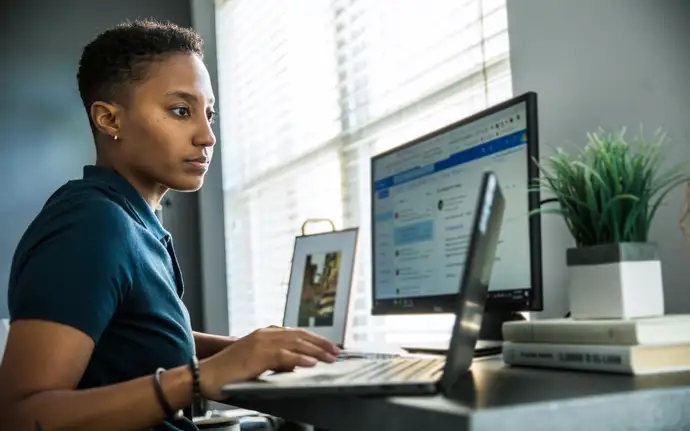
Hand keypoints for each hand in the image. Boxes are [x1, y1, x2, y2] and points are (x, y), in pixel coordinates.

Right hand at [198, 327, 339, 399]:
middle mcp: (265, 334)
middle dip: (320, 343)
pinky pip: (284, 356)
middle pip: (300, 336)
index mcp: (265, 334)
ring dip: (316, 350)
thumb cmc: (229, 372)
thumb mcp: (257, 362)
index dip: (315, 339)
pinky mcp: (257, 355)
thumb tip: (296, 365)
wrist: (206, 375)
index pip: (296, 333)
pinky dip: (300, 359)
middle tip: (336, 351)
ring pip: (295, 344)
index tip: (329, 346)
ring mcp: (261, 343)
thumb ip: (276, 360)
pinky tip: (311, 363)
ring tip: (330, 357)